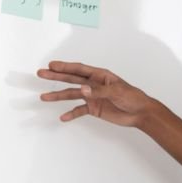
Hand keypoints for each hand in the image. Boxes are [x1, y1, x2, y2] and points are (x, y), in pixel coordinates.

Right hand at [37, 61, 155, 127]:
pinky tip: (63, 117)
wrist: (140, 113)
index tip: (51, 65)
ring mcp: (92, 96)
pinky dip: (71, 113)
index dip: (65, 67)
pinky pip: (79, 110)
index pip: (79, 69)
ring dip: (58, 96)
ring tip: (44, 97)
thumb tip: (82, 89)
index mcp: (99, 75)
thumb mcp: (116, 92)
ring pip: (72, 94)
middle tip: (41, 73)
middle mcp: (93, 84)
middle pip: (71, 79)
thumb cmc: (132, 97)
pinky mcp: (94, 108)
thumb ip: (98, 91)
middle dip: (56, 76)